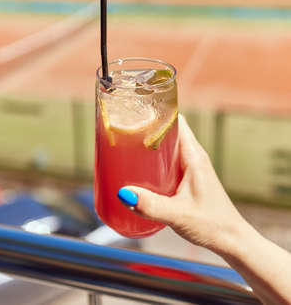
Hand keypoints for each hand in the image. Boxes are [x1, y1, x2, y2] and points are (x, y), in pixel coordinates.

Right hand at [118, 114, 246, 255]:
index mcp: (194, 156)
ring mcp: (192, 167)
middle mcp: (194, 157)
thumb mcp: (177, 214)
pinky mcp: (190, 178)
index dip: (157, 114)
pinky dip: (156, 161)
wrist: (231, 240)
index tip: (137, 114)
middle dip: (148, 129)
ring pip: (169, 147)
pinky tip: (143, 171)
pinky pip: (170, 161)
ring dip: (151, 146)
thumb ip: (150, 205)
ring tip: (128, 148)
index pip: (176, 122)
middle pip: (169, 132)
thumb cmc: (212, 224)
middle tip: (125, 133)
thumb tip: (123, 193)